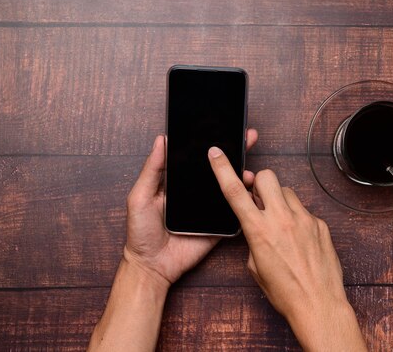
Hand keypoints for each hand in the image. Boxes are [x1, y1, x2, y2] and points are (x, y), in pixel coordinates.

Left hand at [124, 129, 258, 287]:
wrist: (151, 266)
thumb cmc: (140, 232)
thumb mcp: (140, 196)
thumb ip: (152, 170)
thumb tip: (161, 140)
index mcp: (177, 182)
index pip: (196, 157)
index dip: (209, 142)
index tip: (223, 126)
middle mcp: (195, 192)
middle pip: (217, 169)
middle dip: (234, 152)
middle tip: (246, 136)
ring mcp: (207, 209)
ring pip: (229, 187)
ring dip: (242, 175)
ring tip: (250, 166)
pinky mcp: (217, 226)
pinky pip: (233, 211)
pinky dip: (244, 201)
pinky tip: (252, 190)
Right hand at [207, 148, 366, 350]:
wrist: (318, 305)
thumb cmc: (284, 292)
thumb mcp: (254, 265)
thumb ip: (252, 237)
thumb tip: (256, 223)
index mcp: (258, 230)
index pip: (235, 192)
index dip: (223, 169)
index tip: (216, 154)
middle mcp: (281, 220)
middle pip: (266, 177)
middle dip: (259, 182)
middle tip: (258, 197)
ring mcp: (304, 220)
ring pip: (287, 192)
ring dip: (279, 201)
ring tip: (280, 223)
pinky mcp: (320, 225)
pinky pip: (304, 211)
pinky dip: (297, 219)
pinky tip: (298, 240)